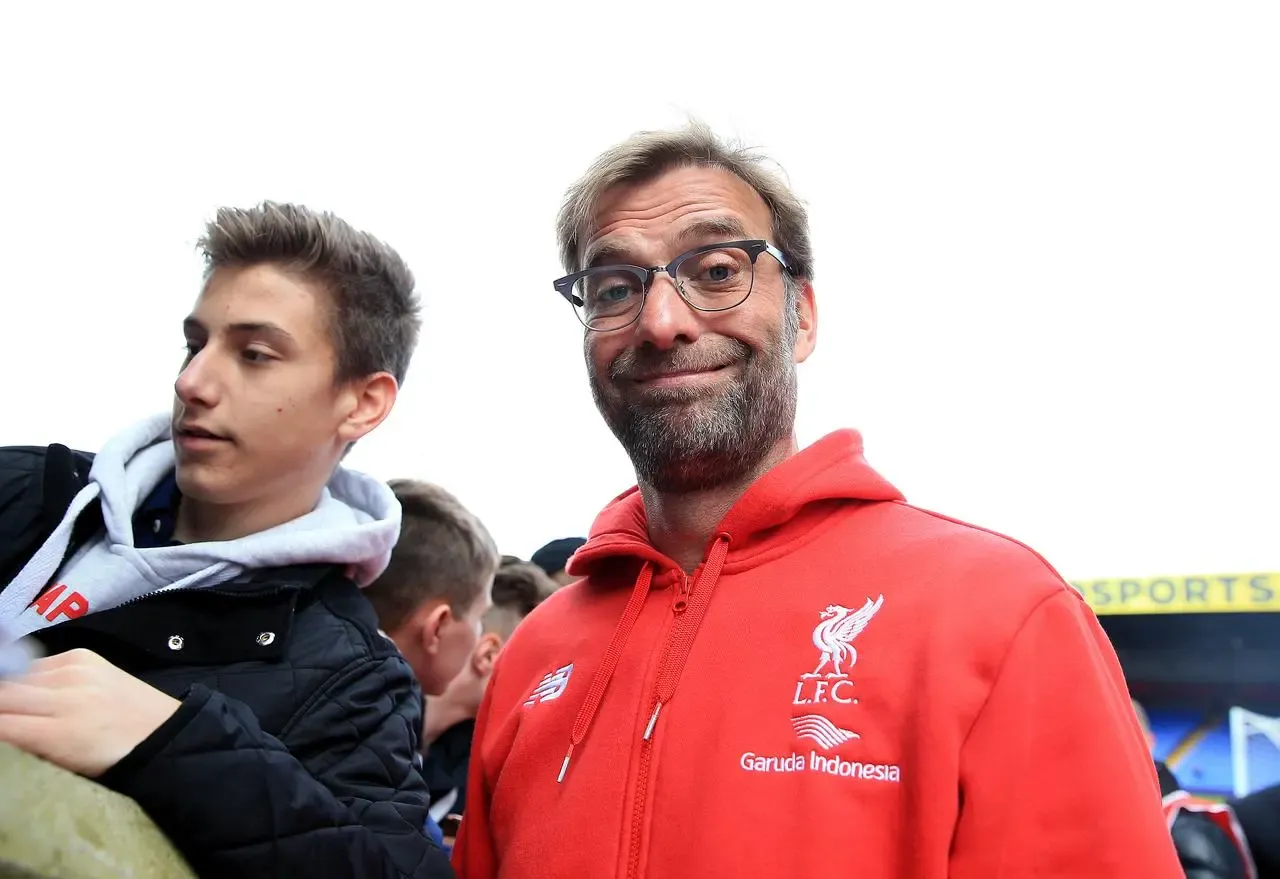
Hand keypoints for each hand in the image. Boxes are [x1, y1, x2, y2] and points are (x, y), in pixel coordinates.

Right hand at [0, 648, 180, 776]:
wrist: (158, 730)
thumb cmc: (106, 759)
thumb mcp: (60, 766)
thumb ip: (25, 747)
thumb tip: (4, 729)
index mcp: (60, 734)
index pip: (0, 724)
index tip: (0, 727)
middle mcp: (67, 695)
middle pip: (3, 694)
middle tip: (3, 717)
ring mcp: (76, 670)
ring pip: (16, 676)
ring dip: (8, 690)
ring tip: (13, 705)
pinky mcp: (83, 655)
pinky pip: (38, 663)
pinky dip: (29, 678)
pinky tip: (36, 691)